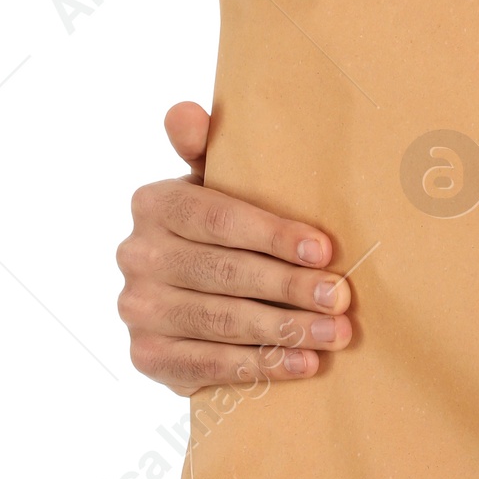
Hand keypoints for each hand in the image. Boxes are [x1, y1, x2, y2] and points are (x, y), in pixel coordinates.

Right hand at [115, 102, 352, 395]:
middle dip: (290, 287)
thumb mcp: (212, 183)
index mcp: (153, 204)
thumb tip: (188, 113)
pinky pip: (210, 365)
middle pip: (225, 273)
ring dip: (285, 330)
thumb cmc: (215, 229)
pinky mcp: (146, 356)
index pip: (218, 218)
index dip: (273, 235)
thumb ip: (204, 148)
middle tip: (341, 297)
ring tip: (335, 333)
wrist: (181, 298)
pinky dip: (262, 366)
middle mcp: (136, 255)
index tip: (324, 250)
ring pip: (222, 322)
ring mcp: (137, 309)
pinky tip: (304, 364)